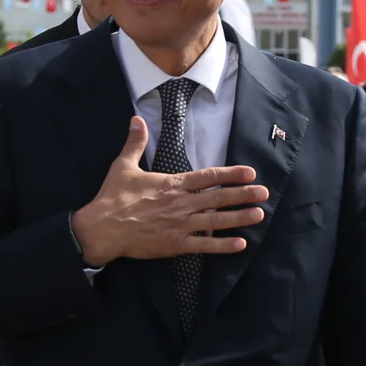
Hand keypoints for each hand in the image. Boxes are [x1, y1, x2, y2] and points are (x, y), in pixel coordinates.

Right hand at [70, 117, 268, 266]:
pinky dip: (223, 246)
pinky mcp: (175, 245)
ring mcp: (180, 225)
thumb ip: (135, 143)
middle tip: (263, 193)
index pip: (208, 177)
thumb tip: (136, 119)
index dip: (231, 174)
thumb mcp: (123, 166)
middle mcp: (181, 203)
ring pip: (216, 221)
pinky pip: (204, 246)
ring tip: (259, 215)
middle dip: (243, 194)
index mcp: (172, 184)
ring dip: (239, 218)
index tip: (249, 172)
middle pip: (218, 198)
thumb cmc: (113, 197)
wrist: (102, 228)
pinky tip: (240, 244)